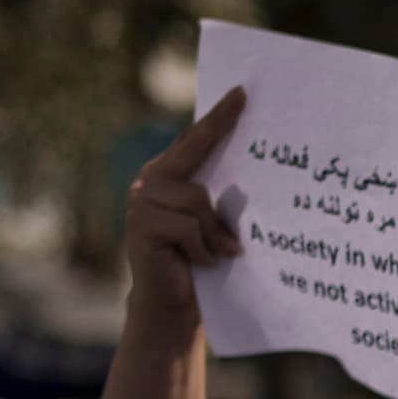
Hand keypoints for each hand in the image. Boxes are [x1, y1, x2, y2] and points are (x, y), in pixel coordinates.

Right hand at [119, 86, 246, 330]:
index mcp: (168, 175)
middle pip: (192, 151)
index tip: (241, 93)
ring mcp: (141, 202)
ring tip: (220, 253)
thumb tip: (256, 175)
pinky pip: (190, 228)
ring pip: (198, 200)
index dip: (217, 117)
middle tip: (244, 100)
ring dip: (216, 232)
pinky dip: (204, 249)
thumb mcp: (214, 223)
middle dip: (219, 129)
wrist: (173, 305)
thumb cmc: (201, 263)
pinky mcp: (142, 226)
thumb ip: (220, 197)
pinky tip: (203, 263)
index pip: (194, 140)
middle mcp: (150, 181)